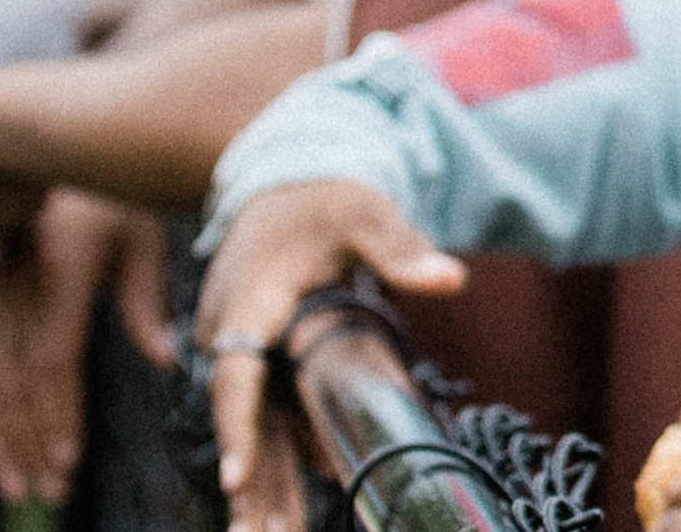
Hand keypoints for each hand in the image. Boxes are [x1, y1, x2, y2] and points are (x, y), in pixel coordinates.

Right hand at [0, 192, 174, 505]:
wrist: (47, 150)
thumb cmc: (112, 197)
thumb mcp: (139, 236)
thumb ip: (147, 300)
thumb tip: (170, 360)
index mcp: (58, 272)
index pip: (52, 359)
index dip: (57, 413)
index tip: (68, 460)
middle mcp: (13, 285)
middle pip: (15, 381)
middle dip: (30, 440)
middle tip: (46, 491)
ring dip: (1, 436)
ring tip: (17, 486)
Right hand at [198, 179, 465, 531]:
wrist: (284, 181)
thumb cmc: (325, 196)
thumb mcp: (365, 211)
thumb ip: (401, 248)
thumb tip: (452, 278)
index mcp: (248, 301)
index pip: (236, 373)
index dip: (237, 425)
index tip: (236, 477)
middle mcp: (228, 333)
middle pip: (239, 418)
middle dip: (250, 483)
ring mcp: (237, 350)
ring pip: (250, 426)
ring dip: (260, 486)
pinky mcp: (254, 361)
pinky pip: (263, 417)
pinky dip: (270, 461)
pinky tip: (283, 511)